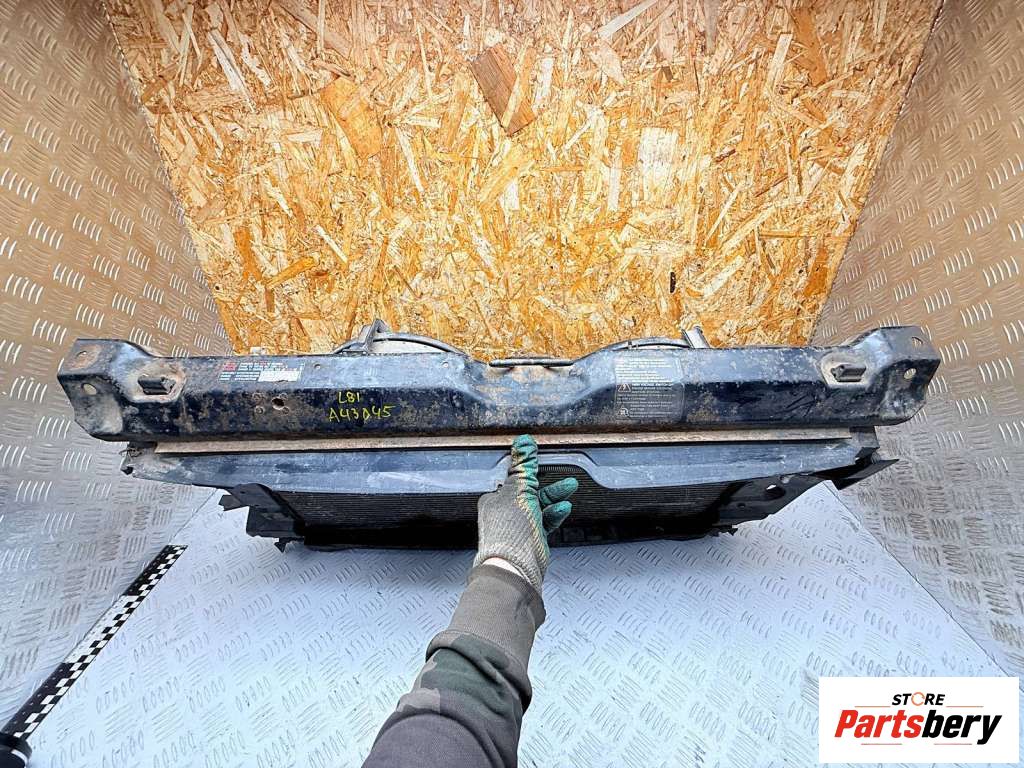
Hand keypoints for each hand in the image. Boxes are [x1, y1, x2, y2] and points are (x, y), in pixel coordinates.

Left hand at [473, 435, 577, 592]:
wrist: (515, 565)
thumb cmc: (509, 530)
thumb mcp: (519, 489)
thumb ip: (524, 466)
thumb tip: (523, 442)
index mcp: (494, 498)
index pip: (513, 478)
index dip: (527, 469)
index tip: (540, 458)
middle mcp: (504, 512)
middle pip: (528, 491)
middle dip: (546, 481)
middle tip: (562, 473)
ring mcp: (519, 526)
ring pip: (540, 505)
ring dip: (555, 495)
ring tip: (570, 486)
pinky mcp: (532, 538)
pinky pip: (546, 521)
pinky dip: (555, 513)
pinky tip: (563, 508)